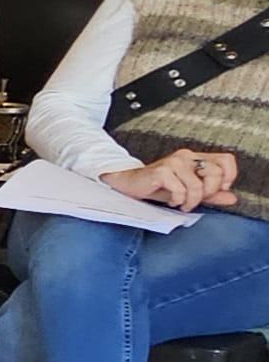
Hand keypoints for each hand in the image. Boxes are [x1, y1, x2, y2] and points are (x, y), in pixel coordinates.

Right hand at [105, 149, 240, 208]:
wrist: (128, 183)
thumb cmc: (157, 186)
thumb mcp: (188, 191)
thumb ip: (210, 194)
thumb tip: (232, 199)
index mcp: (194, 157)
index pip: (226, 160)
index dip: (229, 176)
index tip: (217, 190)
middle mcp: (186, 156)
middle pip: (215, 172)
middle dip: (208, 192)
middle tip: (195, 200)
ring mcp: (173, 162)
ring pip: (197, 185)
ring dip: (191, 201)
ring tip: (182, 204)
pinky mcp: (161, 171)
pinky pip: (180, 189)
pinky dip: (178, 199)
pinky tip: (172, 201)